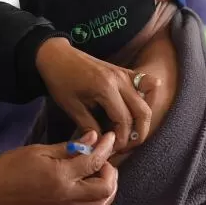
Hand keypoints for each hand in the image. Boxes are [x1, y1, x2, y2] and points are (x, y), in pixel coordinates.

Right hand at [0, 131, 118, 204]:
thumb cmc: (10, 166)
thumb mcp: (38, 150)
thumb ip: (68, 147)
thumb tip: (92, 137)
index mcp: (62, 176)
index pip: (95, 161)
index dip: (106, 147)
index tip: (109, 137)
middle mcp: (67, 195)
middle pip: (105, 190)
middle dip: (112, 174)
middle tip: (105, 161)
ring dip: (107, 191)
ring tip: (100, 176)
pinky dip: (94, 199)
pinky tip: (87, 186)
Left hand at [35, 37, 161, 148]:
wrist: (57, 55)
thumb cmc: (60, 80)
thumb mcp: (71, 107)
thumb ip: (88, 126)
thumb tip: (101, 144)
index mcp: (105, 89)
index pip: (124, 120)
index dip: (122, 139)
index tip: (113, 148)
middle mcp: (120, 80)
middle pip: (142, 112)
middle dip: (138, 133)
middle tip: (126, 146)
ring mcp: (124, 73)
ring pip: (147, 99)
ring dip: (143, 119)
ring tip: (132, 133)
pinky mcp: (124, 71)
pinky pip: (146, 83)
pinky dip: (148, 98)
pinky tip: (138, 111)